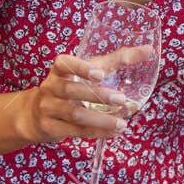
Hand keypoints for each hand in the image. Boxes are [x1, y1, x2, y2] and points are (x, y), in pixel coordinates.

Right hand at [16, 53, 133, 144]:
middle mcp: (51, 87)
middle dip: (98, 95)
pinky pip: (74, 131)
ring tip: (122, 123)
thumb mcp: (88, 71)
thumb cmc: (70, 86)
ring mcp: (48, 108)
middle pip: (71, 90)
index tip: (100, 74)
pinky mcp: (50, 128)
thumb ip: (116, 60)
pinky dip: (96, 132)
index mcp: (59, 71)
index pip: (64, 63)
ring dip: (101, 119)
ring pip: (74, 114)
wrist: (34, 114)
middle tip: (122, 99)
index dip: (80, 67)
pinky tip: (113, 133)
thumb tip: (148, 50)